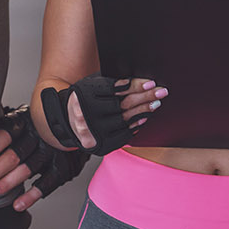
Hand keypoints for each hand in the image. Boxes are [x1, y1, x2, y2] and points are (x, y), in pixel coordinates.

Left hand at [0, 105, 89, 210]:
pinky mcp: (62, 167)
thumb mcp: (24, 119)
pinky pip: (45, 184)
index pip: (8, 133)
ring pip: (28, 169)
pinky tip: (18, 203)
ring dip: (9, 183)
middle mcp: (39, 135)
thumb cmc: (41, 125)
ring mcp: (52, 151)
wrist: (74, 126)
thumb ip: (7, 131)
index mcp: (27, 120)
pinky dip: (31, 196)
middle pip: (15, 154)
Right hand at [40, 75, 163, 154]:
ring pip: (125, 120)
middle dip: (145, 97)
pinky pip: (123, 135)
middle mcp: (88, 115)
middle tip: (161, 92)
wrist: (66, 120)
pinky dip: (135, 126)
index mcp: (85, 96)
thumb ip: (111, 84)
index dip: (135, 86)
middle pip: (123, 105)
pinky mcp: (100, 145)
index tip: (151, 83)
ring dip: (143, 111)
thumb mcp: (92, 85)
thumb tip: (135, 82)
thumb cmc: (83, 98)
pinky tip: (144, 118)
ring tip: (156, 103)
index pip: (116, 90)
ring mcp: (94, 132)